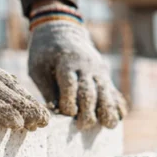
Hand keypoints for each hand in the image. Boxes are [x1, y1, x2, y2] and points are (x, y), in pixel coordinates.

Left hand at [27, 2, 125, 128]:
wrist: (63, 29)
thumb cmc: (45, 52)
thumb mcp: (38, 67)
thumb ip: (47, 89)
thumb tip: (55, 112)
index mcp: (66, 63)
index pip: (70, 85)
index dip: (69, 102)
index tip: (66, 114)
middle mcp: (85, 67)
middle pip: (90, 91)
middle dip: (88, 111)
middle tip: (83, 126)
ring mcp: (98, 70)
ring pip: (106, 92)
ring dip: (108, 110)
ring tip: (108, 125)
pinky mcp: (104, 74)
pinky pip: (114, 90)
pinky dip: (117, 103)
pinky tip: (118, 116)